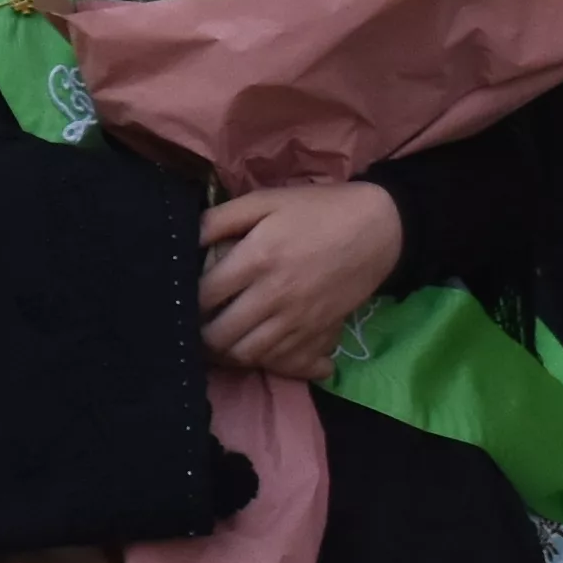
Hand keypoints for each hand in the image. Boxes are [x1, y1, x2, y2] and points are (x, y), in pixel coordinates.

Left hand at [197, 181, 404, 386]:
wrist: (379, 228)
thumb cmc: (317, 210)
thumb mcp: (266, 201)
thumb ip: (221, 219)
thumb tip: (184, 240)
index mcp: (258, 259)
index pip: (204, 295)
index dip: (186, 299)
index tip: (183, 295)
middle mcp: (275, 296)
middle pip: (220, 335)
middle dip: (200, 332)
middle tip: (197, 322)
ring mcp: (299, 319)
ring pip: (248, 355)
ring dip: (227, 350)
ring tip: (220, 336)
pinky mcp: (319, 332)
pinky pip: (282, 361)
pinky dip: (262, 359)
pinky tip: (253, 343)